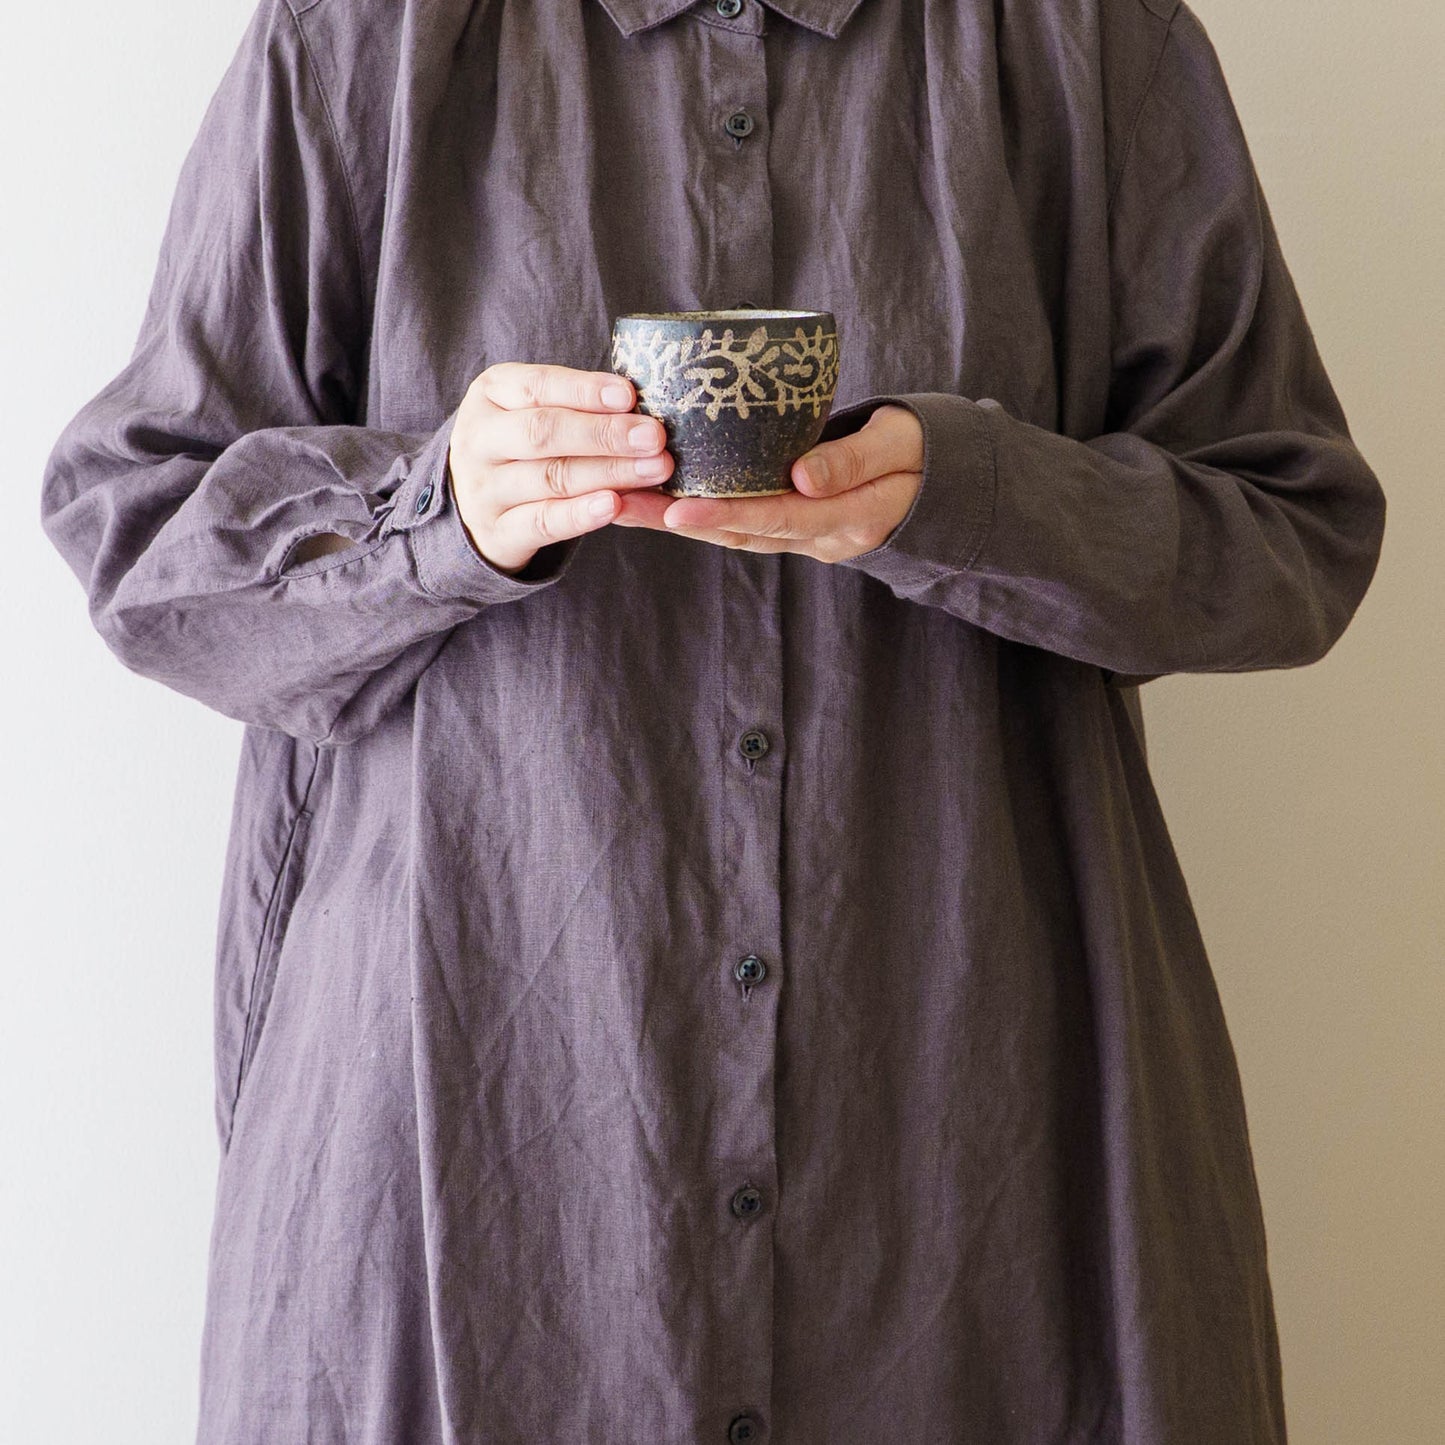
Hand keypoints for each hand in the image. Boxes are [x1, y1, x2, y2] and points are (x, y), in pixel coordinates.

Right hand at [447, 362, 674, 573]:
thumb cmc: (520, 447)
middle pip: (544, 432)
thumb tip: (639, 405)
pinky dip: (580, 514)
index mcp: (490, 394)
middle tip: (654, 437)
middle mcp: (479, 439)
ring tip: (654, 469)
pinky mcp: (497, 532)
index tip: (629, 395)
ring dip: (608, 472)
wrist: (473, 506)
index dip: (584, 390)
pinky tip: (614, 505)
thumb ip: (576, 404)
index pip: (537, 386)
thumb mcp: (532, 411)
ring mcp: (483, 488)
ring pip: (550, 477)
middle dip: (604, 433)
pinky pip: (543, 522)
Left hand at [610, 403, 922, 563]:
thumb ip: (855, 460)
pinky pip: (739, 524)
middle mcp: (819, 538)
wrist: (940, 478)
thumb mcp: (902, 444)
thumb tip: (802, 479)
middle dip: (677, 522)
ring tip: (620, 505)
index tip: (676, 507)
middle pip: (739, 533)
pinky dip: (696, 514)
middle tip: (621, 506)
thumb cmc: (923, 450)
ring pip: (731, 533)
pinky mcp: (791, 524)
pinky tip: (654, 500)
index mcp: (848, 519)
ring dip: (674, 522)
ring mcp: (803, 536)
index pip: (776, 519)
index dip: (725, 515)